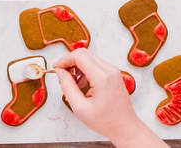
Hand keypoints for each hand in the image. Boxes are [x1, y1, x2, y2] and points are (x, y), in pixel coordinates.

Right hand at [54, 49, 168, 147]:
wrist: (125, 127)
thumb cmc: (106, 121)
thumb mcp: (80, 107)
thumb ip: (67, 87)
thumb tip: (60, 72)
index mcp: (102, 77)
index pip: (79, 56)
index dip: (64, 60)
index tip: (56, 69)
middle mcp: (109, 70)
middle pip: (84, 53)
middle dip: (69, 62)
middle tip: (62, 76)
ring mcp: (113, 71)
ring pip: (89, 58)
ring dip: (77, 67)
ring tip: (73, 85)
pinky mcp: (113, 74)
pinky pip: (95, 65)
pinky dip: (85, 71)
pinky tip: (82, 85)